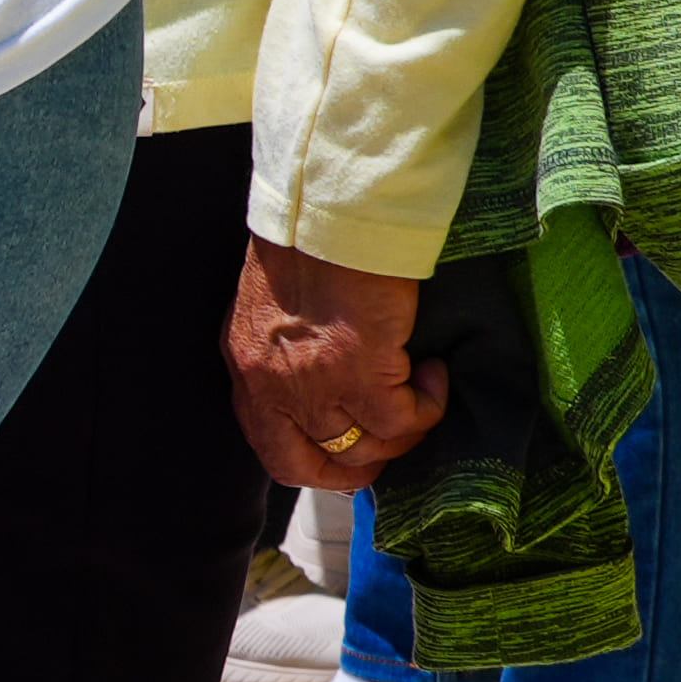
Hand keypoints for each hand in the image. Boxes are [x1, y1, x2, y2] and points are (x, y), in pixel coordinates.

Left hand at [232, 235, 444, 489]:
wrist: (328, 213)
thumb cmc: (307, 245)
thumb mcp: (274, 311)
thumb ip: (286, 352)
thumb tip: (322, 376)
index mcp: (246, 371)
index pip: (271, 450)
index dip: (315, 467)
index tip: (351, 460)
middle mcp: (270, 388)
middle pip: (308, 465)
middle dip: (356, 468)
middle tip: (395, 443)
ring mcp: (312, 385)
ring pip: (363, 447)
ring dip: (402, 431)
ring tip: (420, 390)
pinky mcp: (360, 372)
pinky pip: (402, 419)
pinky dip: (426, 406)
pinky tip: (434, 373)